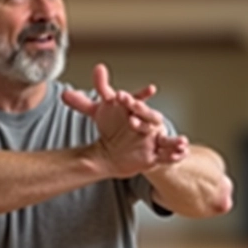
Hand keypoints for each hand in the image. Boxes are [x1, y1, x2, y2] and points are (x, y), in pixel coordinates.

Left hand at [62, 64, 188, 176]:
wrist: (121, 148)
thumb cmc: (115, 125)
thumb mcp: (99, 113)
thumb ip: (82, 103)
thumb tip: (64, 93)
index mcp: (133, 108)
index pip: (132, 100)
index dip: (128, 98)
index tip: (120, 95)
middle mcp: (146, 120)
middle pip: (146, 114)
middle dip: (141, 111)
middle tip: (133, 109)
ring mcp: (153, 136)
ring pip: (163, 135)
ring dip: (172, 138)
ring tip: (181, 140)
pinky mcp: (156, 153)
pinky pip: (168, 153)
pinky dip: (176, 153)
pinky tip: (183, 152)